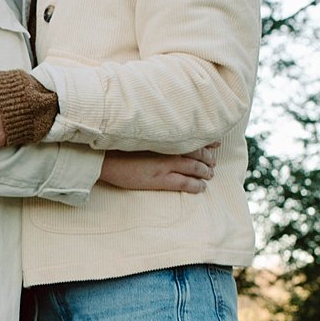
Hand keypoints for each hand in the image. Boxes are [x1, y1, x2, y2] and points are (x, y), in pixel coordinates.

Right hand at [99, 146, 218, 192]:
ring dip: (205, 171)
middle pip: (197, 153)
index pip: (191, 137)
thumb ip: (152, 134)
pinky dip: (196, 185)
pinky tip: (202, 187)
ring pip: (195, 168)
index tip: (215, 142)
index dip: (206, 141)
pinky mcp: (160, 179)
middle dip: (208, 158)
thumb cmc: (117, 144)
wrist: (104, 157)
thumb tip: (160, 133)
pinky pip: (185, 183)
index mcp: (163, 137)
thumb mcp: (138, 135)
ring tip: (211, 174)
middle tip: (214, 161)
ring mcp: (166, 165)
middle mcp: (168, 149)